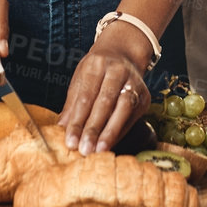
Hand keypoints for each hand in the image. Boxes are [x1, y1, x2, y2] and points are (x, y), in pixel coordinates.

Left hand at [58, 25, 152, 155]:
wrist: (123, 56)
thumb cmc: (97, 71)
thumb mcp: (80, 79)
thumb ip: (72, 104)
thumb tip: (61, 128)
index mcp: (97, 64)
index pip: (86, 96)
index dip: (77, 121)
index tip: (70, 142)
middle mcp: (118, 70)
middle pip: (105, 102)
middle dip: (94, 129)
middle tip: (84, 150)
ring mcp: (134, 82)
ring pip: (123, 108)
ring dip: (110, 132)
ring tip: (98, 150)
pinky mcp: (145, 95)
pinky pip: (132, 116)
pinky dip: (120, 131)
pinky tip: (110, 144)